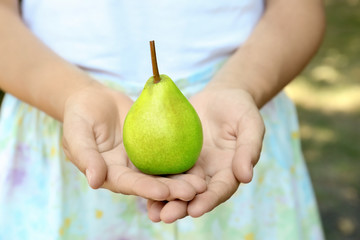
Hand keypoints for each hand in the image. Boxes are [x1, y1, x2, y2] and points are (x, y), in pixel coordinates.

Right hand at [62, 81, 205, 201]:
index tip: (164, 192)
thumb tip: (94, 181)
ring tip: (202, 184)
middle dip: (173, 189)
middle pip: (151, 183)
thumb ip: (85, 155)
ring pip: (164, 173)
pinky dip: (183, 160)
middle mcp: (128, 171)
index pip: (128, 184)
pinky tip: (200, 164)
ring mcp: (141, 160)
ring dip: (183, 180)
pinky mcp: (152, 147)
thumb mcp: (77, 132)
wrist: (93, 100)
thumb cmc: (80, 115)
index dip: (145, 189)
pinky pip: (169, 154)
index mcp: (109, 173)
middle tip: (194, 191)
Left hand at [147, 88, 264, 221]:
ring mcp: (190, 165)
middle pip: (195, 194)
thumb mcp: (250, 124)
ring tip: (152, 213)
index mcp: (228, 170)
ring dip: (164, 201)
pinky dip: (153, 180)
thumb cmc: (239, 109)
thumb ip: (249, 149)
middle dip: (181, 207)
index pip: (220, 189)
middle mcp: (208, 173)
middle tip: (166, 217)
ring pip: (176, 186)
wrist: (220, 96)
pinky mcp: (174, 155)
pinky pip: (164, 169)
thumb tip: (246, 177)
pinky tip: (140, 188)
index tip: (196, 211)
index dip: (209, 200)